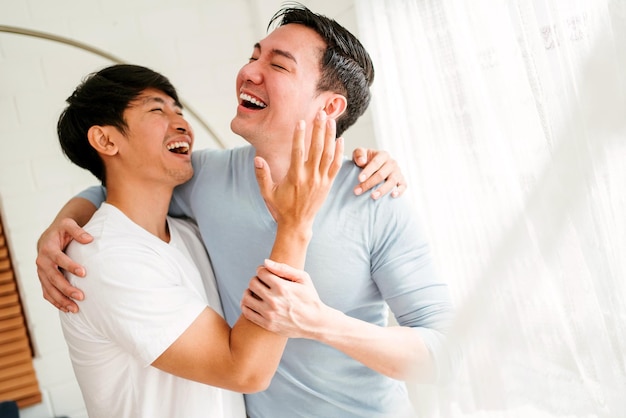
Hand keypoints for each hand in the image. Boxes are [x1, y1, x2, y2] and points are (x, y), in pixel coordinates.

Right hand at [35, 218, 91, 312]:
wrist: (48, 238)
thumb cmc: (61, 231)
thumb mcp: (68, 225)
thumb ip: (78, 231)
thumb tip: (89, 239)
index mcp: (48, 249)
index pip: (59, 259)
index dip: (70, 266)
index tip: (83, 273)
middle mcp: (42, 262)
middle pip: (54, 278)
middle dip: (66, 288)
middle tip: (81, 296)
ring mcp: (41, 273)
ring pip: (49, 289)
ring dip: (61, 300)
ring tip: (75, 309)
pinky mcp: (43, 280)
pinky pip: (47, 293)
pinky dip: (56, 302)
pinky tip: (67, 309)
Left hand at [241, 259, 325, 338]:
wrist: (315, 323)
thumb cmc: (310, 297)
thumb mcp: (303, 279)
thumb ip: (284, 268)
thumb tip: (265, 262)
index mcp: (282, 287)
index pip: (261, 273)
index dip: (262, 270)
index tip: (265, 273)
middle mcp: (274, 300)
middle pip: (252, 284)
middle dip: (255, 280)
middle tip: (261, 282)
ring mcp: (270, 314)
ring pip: (246, 298)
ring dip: (248, 292)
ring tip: (255, 292)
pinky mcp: (267, 324)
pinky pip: (247, 313)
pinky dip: (246, 305)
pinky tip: (252, 302)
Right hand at [254, 110, 343, 229]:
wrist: (297, 224)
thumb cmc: (281, 207)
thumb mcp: (267, 192)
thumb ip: (262, 175)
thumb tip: (257, 158)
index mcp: (294, 177)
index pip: (298, 152)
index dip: (300, 136)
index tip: (301, 121)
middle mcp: (310, 177)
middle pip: (317, 149)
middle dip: (319, 129)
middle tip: (321, 114)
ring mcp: (321, 180)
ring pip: (328, 154)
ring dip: (331, 136)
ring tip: (332, 121)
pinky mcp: (328, 184)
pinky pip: (335, 166)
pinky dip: (339, 152)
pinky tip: (340, 139)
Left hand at [352, 148, 406, 198]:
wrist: (374, 167)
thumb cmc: (366, 160)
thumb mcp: (360, 153)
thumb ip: (359, 154)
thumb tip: (362, 161)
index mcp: (383, 155)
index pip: (376, 163)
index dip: (367, 171)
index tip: (359, 179)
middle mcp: (392, 163)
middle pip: (382, 174)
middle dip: (369, 183)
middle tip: (358, 191)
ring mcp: (398, 172)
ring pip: (392, 181)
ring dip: (382, 190)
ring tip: (373, 196)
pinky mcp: (401, 181)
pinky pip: (403, 186)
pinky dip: (399, 191)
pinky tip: (393, 196)